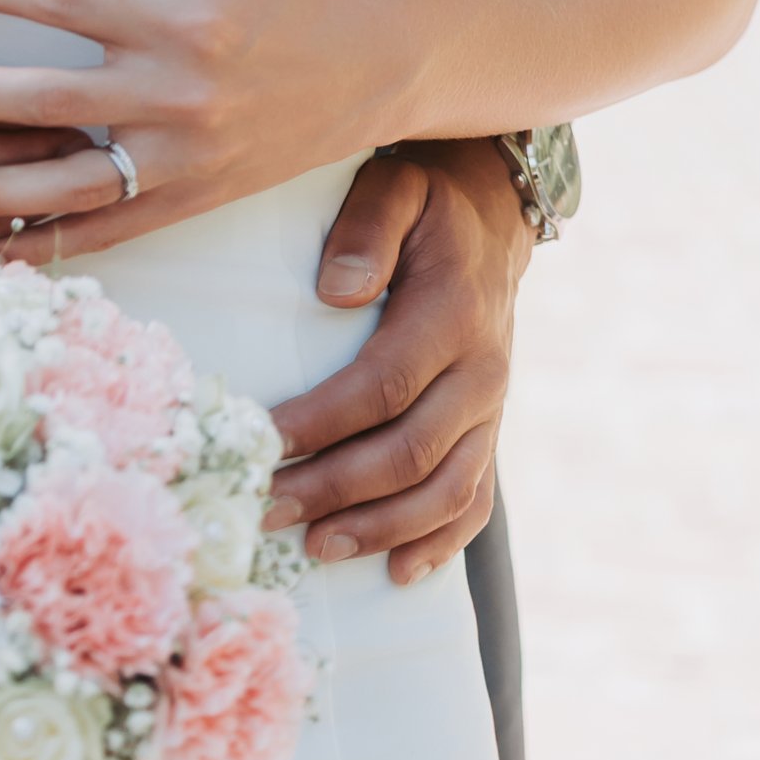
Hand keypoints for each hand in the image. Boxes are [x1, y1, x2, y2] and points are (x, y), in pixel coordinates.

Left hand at [263, 142, 529, 587]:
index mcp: (452, 314)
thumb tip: (335, 291)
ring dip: (381, 528)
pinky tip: (399, 573)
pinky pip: (477, 498)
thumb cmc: (426, 199)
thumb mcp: (397, 187)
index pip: (383, 385)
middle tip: (267, 508)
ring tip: (317, 548)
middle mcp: (481, 370)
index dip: (323, 422)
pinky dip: (441, 542)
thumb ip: (367, 230)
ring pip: (446, 489)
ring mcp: (492, 407)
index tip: (263, 440)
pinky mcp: (490, 428)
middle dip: (335, 488)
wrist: (495, 213)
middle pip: (409, 451)